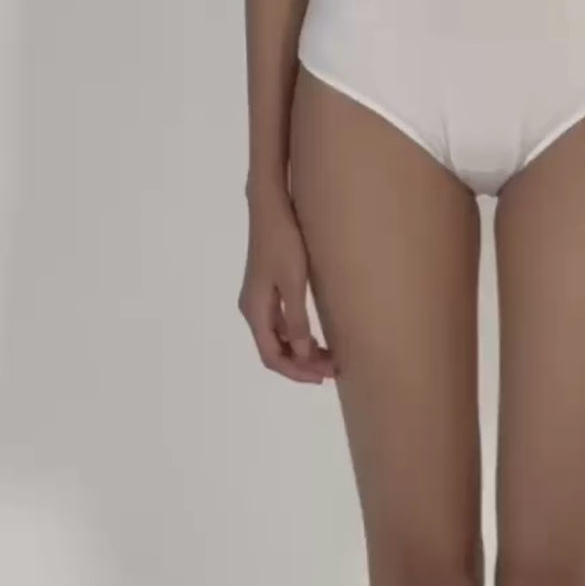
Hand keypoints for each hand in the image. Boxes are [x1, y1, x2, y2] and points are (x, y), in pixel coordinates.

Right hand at [238, 181, 335, 382]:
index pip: (272, 356)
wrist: (270, 208)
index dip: (295, 371)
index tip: (322, 377)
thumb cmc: (284, 242)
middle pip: (274, 349)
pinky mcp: (267, 288)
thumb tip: (302, 354)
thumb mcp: (294, 282)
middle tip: (332, 370)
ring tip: (329, 357)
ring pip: (279, 337)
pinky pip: (281, 322)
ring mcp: (259, 298)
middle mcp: (252, 309)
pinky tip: (317, 335)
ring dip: (301, 350)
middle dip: (301, 364)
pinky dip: (298, 334)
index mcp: (254, 311)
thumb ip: (297, 319)